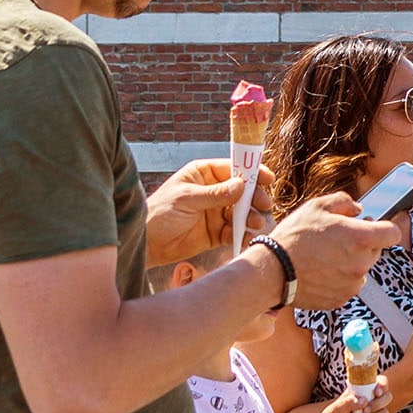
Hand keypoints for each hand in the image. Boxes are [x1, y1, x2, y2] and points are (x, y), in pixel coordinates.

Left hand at [145, 159, 259, 265]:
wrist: (146, 244)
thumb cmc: (159, 213)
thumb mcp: (186, 199)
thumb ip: (214, 194)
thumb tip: (241, 185)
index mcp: (203, 174)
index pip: (233, 168)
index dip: (251, 172)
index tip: (267, 178)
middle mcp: (213, 191)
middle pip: (242, 191)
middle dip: (254, 197)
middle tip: (263, 205)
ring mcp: (215, 212)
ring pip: (241, 212)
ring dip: (251, 217)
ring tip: (254, 224)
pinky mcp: (216, 232)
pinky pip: (235, 231)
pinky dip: (242, 234)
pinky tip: (246, 237)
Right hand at [269, 192, 399, 308]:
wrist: (271, 271)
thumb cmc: (294, 237)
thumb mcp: (318, 206)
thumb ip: (345, 202)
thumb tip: (358, 210)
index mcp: (361, 238)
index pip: (393, 233)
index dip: (384, 227)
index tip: (372, 226)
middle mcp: (362, 263)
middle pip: (375, 251)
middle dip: (362, 244)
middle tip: (337, 240)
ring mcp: (352, 284)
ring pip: (361, 269)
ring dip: (350, 262)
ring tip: (324, 257)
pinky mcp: (340, 299)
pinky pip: (347, 285)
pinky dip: (339, 279)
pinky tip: (320, 272)